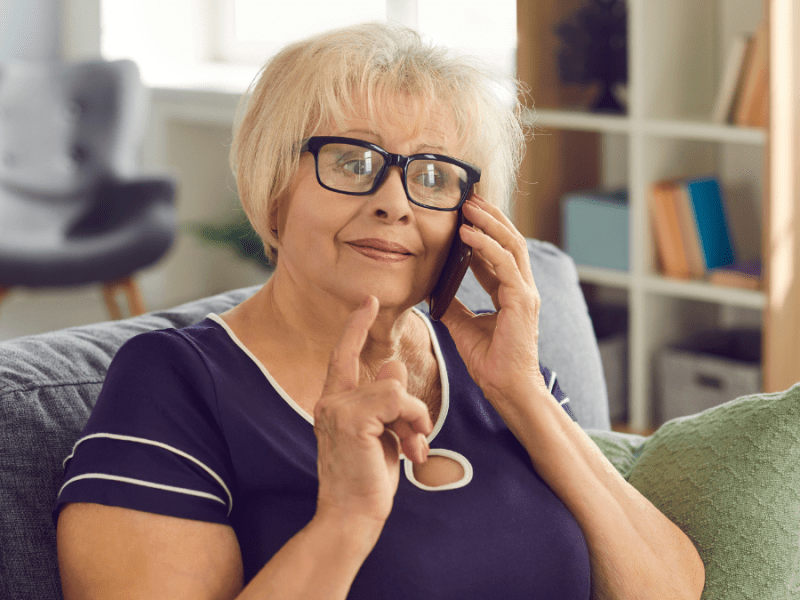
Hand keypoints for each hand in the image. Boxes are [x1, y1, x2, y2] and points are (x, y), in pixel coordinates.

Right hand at [314, 295, 432, 525]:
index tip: (370, 300)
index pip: (343, 354)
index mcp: (334, 402)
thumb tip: (392, 364)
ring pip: (394, 388)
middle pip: (385, 376)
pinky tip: (411, 448)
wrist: (350, 517)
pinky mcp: (352, 418)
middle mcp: (330, 400)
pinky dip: (413, 420)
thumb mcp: (380, 435)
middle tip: (416, 441)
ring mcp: (337, 407)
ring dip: (415, 419)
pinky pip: (397, 399)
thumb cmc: (365, 481)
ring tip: (414, 448)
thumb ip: (384, 400)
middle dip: (410, 408)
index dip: (357, 326)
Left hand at [440, 194, 549, 407]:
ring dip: (489, 222)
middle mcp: (521, 287)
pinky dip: (486, 245)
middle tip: (468, 196)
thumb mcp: (462, 326)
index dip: (483, 229)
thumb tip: (432, 289)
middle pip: (509, 239)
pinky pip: (505, 264)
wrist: (505, 389)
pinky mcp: (522, 301)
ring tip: (467, 205)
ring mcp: (525, 292)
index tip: (464, 211)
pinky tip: (468, 233)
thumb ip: (452, 304)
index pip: (499, 250)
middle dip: (489, 215)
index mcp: (511, 291)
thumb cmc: (490, 362)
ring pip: (511, 245)